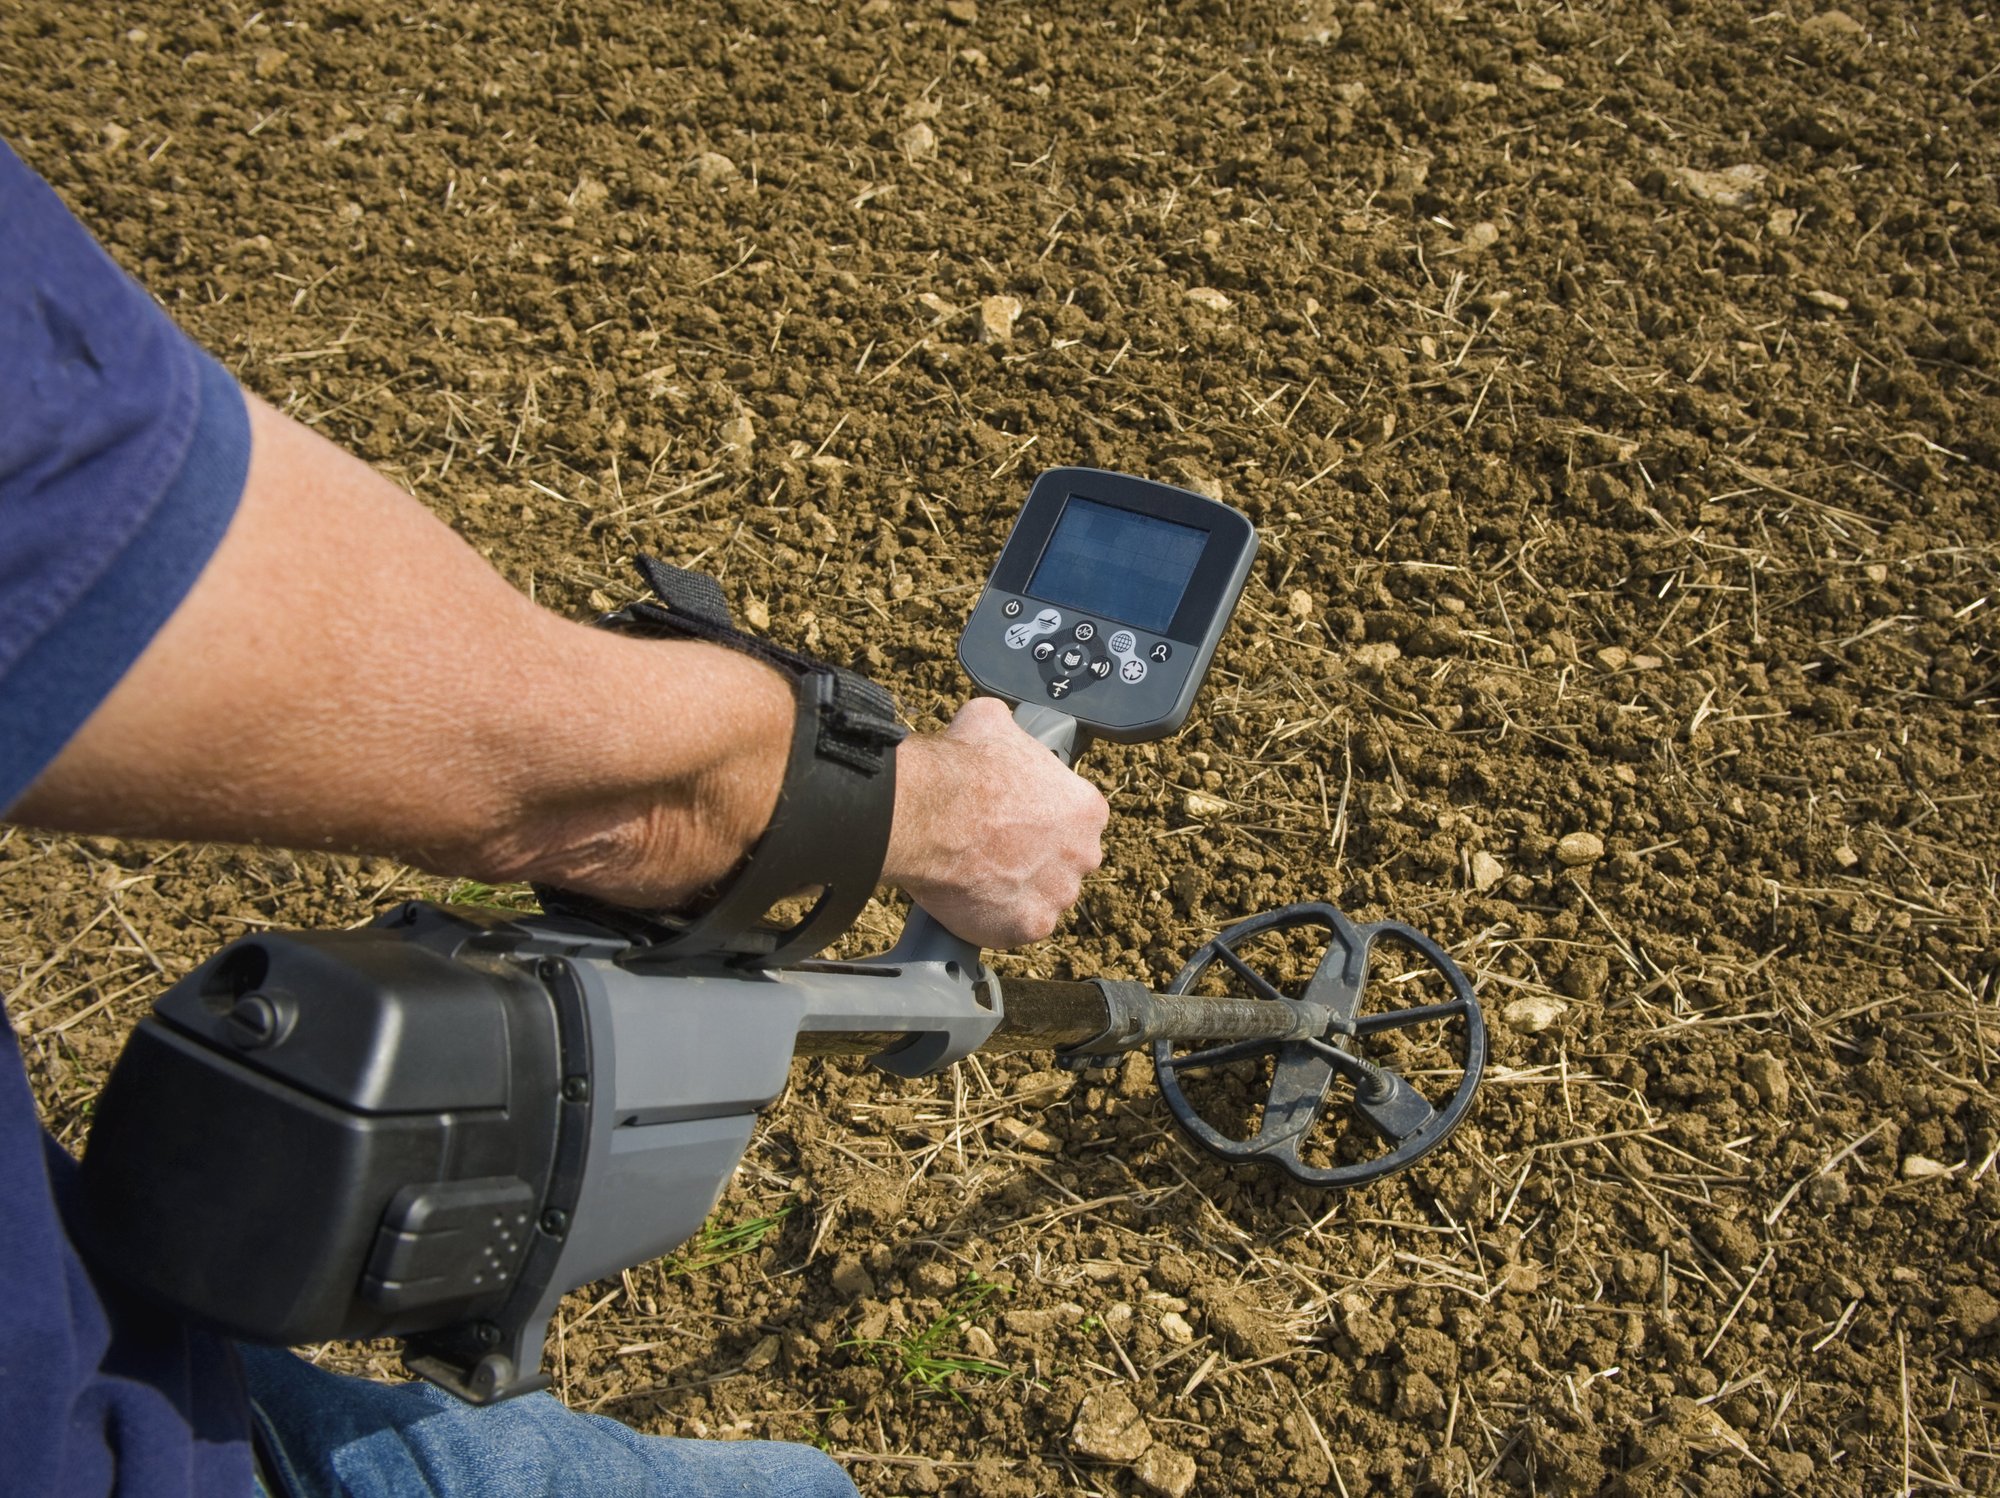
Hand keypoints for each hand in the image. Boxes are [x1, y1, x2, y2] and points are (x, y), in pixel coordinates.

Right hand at [883, 697, 1108, 948]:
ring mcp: (1058, 895)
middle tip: (995, 848)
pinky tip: (971, 898)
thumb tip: (999, 724)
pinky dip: (994, 919)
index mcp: (1087, 809)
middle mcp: (1084, 855)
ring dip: (1016, 890)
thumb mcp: (993, 722)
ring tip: (978, 875)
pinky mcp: (1028, 927)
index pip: (1076, 821)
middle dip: (1036, 858)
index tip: (1015, 819)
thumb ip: (1011, 732)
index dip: (1042, 819)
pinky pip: (1014, 927)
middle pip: (1064, 863)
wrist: (930, 813)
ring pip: (1041, 898)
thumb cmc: (964, 766)